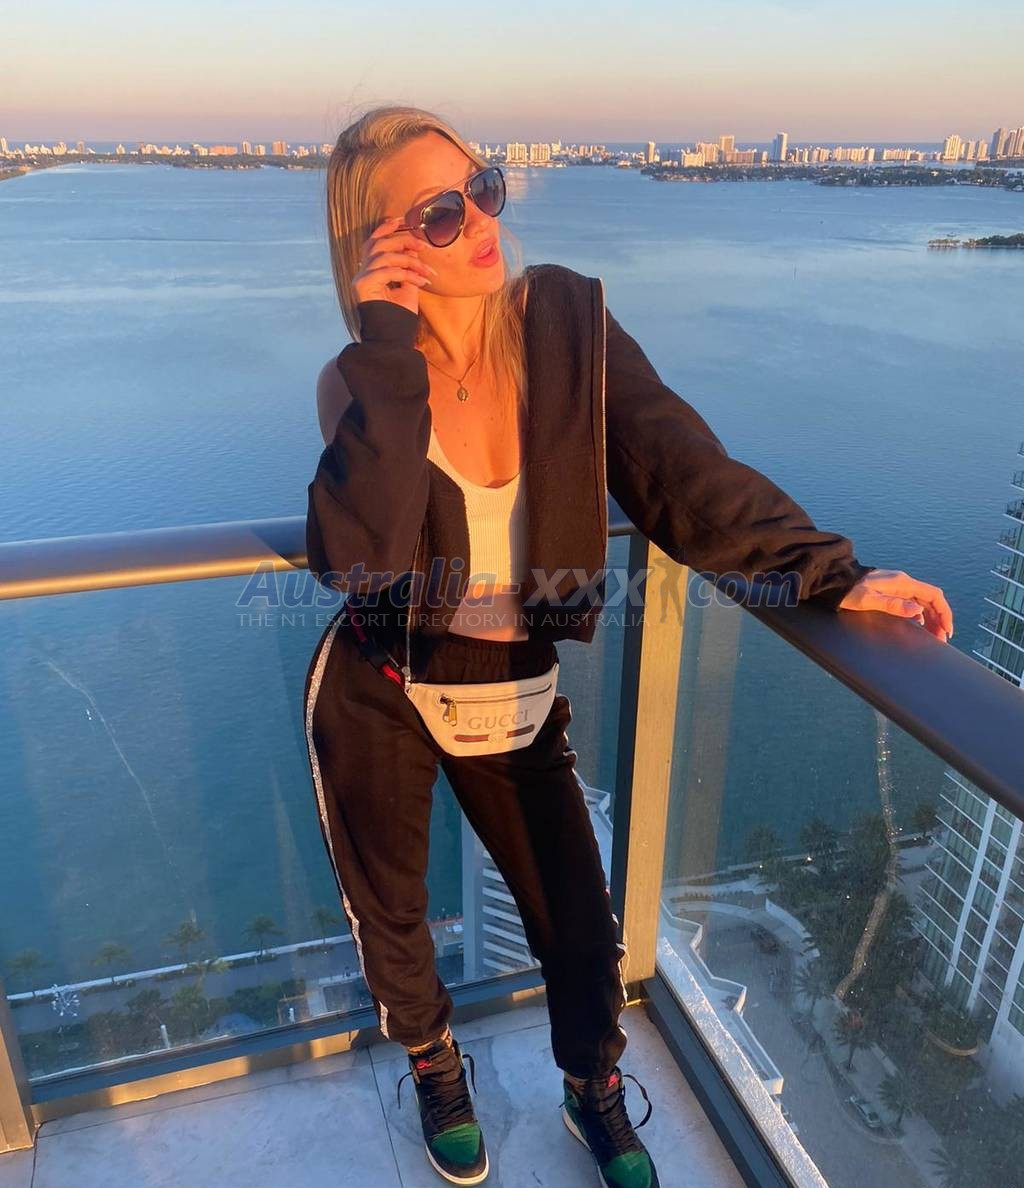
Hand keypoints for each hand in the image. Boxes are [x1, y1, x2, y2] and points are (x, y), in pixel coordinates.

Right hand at [352, 216, 436, 314]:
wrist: (394, 339)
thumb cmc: (400, 316)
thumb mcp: (407, 286)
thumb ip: (407, 266)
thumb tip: (413, 248)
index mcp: (370, 270)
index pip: (374, 241)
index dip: (386, 228)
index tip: (402, 219)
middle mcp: (362, 272)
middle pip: (379, 243)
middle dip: (403, 240)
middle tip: (423, 246)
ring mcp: (360, 279)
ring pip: (385, 256)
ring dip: (410, 261)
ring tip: (426, 272)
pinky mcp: (363, 287)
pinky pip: (388, 271)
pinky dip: (407, 274)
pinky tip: (419, 281)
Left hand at [836, 568, 953, 642]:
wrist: (835, 581)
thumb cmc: (849, 591)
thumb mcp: (869, 600)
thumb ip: (893, 605)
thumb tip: (916, 612)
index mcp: (902, 583)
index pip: (933, 595)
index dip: (944, 612)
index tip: (947, 629)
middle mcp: (903, 583)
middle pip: (930, 600)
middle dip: (939, 619)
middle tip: (941, 638)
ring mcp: (897, 586)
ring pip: (922, 602)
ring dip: (930, 618)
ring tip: (934, 635)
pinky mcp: (891, 591)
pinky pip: (912, 602)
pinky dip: (920, 615)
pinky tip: (919, 625)